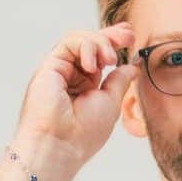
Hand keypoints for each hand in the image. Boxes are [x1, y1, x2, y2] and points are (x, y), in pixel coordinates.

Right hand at [15, 22, 139, 166]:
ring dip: (100, 43)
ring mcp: (58, 71)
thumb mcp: (111, 103)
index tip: (131, 39)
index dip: (114, 45)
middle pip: (89, 45)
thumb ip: (119, 81)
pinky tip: (94, 64)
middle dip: (110, 36)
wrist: (59, 146)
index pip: (99, 58)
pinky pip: (69, 43)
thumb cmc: (83, 133)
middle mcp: (69, 77)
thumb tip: (133, 65)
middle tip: (129, 34)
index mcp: (84, 87)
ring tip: (111, 59)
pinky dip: (86, 46)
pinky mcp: (48, 66)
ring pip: (80, 40)